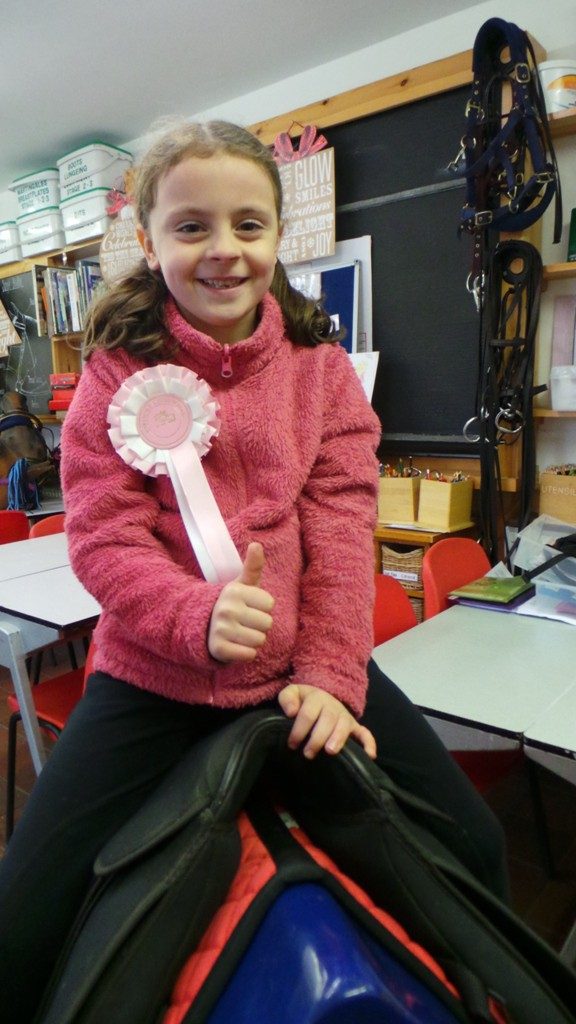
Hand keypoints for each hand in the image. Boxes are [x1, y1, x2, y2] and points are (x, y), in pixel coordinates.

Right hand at [208, 542, 274, 661]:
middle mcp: (227, 609)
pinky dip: (247, 653)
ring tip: (241, 633)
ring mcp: (221, 629)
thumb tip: (256, 544)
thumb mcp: (242, 585)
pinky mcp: (219, 649)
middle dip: (260, 625)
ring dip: (254, 640)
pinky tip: (237, 646)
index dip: (263, 608)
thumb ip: (252, 566)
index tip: (249, 607)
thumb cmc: (233, 604)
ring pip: (260, 640)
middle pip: (267, 623)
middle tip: (245, 622)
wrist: (205, 626)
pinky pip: (249, 654)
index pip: (270, 604)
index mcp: (235, 591)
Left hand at [278, 683, 376, 759]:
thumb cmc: (304, 700)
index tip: (292, 744)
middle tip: (308, 754)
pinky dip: (369, 743)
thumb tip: (291, 712)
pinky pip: (365, 733)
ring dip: (338, 739)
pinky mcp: (354, 726)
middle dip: (317, 738)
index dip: (299, 730)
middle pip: (327, 720)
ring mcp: (345, 717)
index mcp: (316, 698)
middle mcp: (333, 707)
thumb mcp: (293, 693)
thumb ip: (287, 698)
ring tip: (330, 751)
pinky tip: (370, 755)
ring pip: (344, 726)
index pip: (308, 713)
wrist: (322, 695)